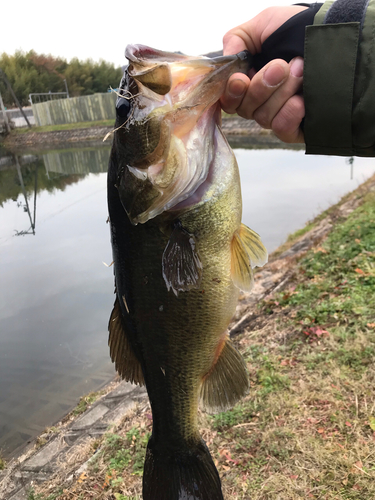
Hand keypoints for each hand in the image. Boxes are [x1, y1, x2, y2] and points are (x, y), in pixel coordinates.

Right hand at [220, 6, 306, 142]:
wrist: (332, 34)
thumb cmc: (296, 29)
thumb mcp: (263, 24)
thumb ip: (236, 40)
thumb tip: (225, 62)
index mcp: (246, 81)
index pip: (228, 98)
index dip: (231, 92)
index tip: (241, 79)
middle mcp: (259, 101)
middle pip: (245, 109)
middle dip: (261, 87)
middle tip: (282, 66)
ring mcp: (277, 114)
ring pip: (263, 117)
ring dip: (281, 93)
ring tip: (301, 70)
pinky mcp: (295, 127)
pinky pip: (281, 130)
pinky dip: (288, 115)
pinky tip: (301, 100)